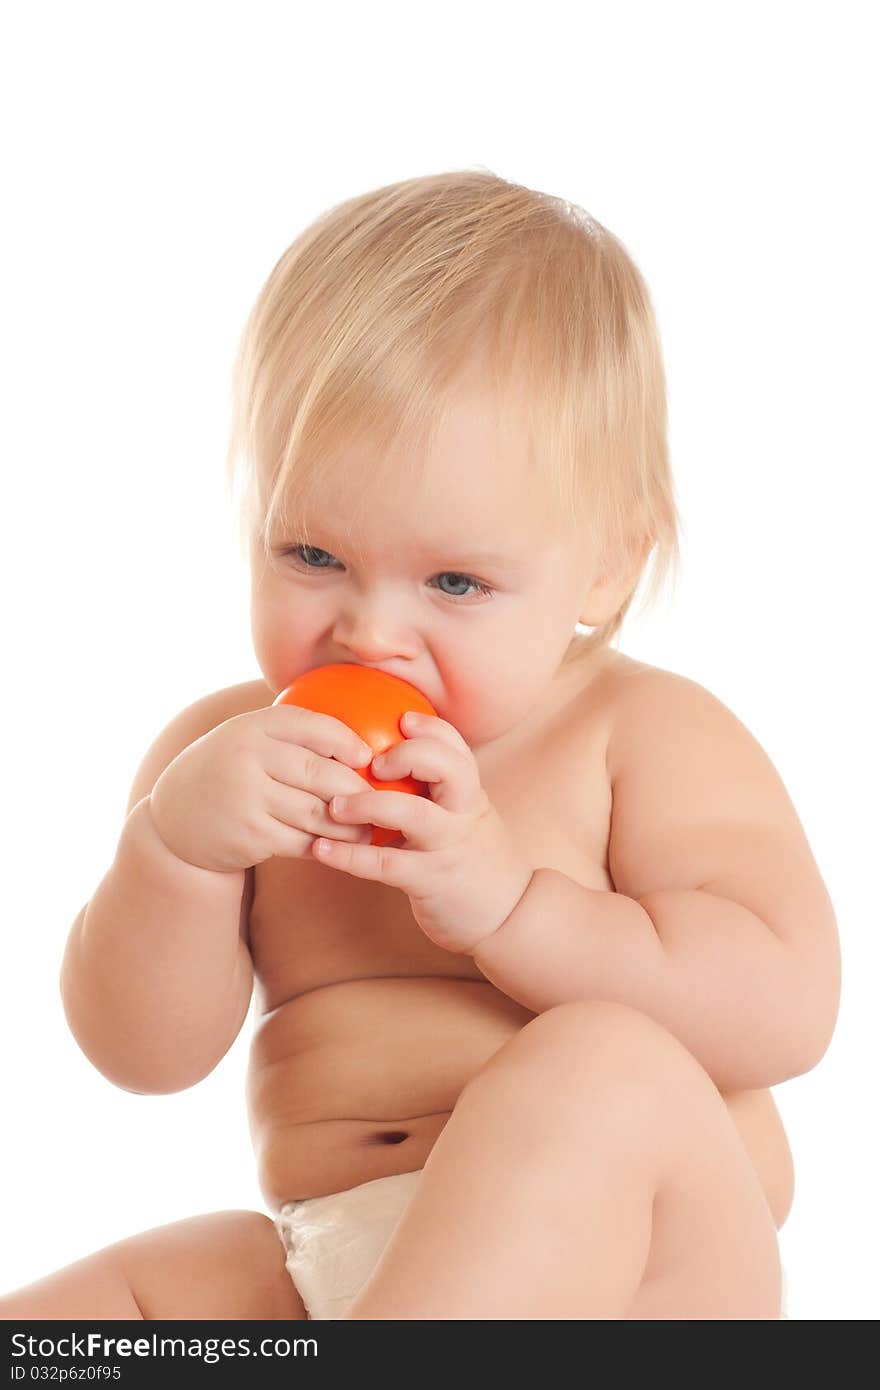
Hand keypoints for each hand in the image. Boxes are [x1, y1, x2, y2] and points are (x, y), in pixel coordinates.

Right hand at [148, 704, 375, 872]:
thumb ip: (289, 737)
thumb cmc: (227, 773)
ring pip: (317, 812)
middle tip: (378, 801)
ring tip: (367, 827)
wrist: (174, 819)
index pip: (312, 726)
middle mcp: (248, 758)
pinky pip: (303, 840)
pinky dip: (327, 845)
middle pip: (321, 773)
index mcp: (253, 727)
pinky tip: (340, 846)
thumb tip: (360, 743)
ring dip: (349, 824)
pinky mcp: (251, 834)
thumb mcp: (246, 741)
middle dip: (356, 790)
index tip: (365, 758)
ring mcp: (247, 797)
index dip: (346, 741)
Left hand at [316, 710, 534, 954]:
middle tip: (372, 763)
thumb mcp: (466, 819)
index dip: (431, 729)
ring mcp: (449, 847)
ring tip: (334, 805)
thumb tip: (390, 764)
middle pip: (449, 768)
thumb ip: (439, 793)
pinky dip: (350, 856)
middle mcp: (464, 815)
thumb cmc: (476, 861)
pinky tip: (321, 850)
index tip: (402, 718)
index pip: (458, 749)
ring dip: (369, 804)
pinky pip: (387, 865)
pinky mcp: (431, 881)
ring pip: (414, 814)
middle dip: (410, 755)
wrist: (509, 917)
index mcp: (470, 796)